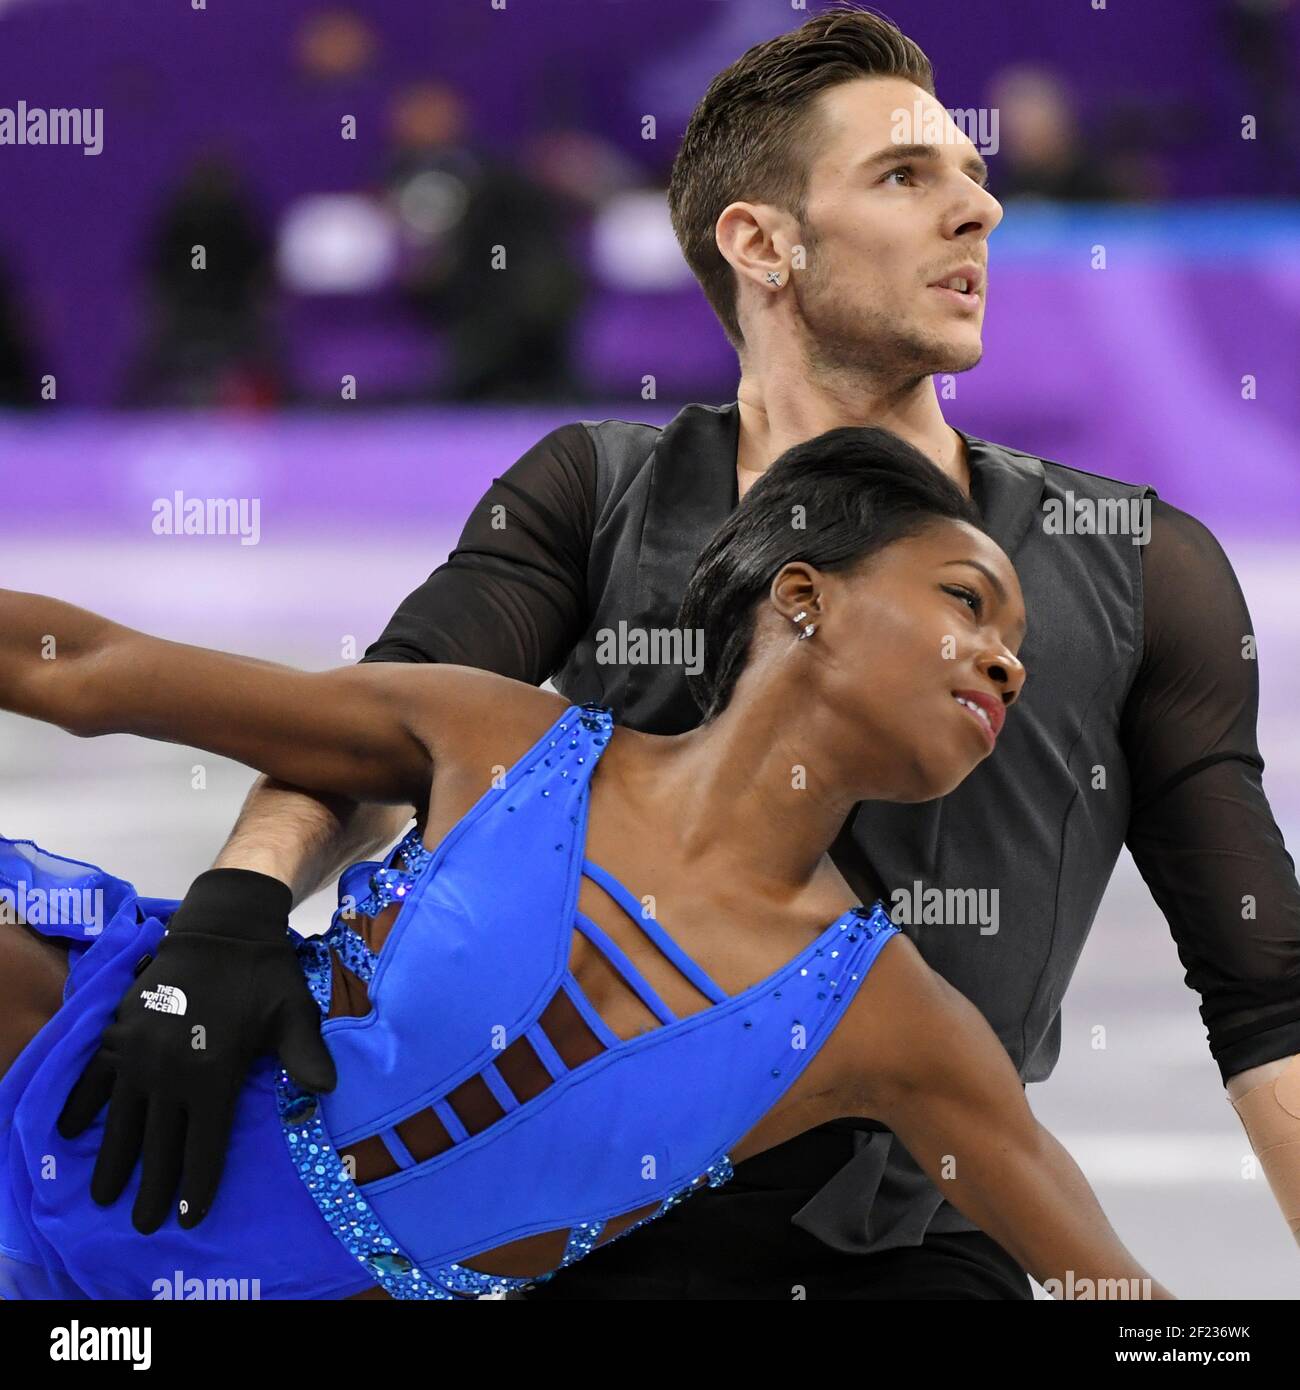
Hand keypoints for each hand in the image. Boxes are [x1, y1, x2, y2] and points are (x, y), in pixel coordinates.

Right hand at [56, 868, 336, 1233]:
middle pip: (160, 1145)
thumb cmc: (265, 974)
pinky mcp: (120, 1031)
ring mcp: (138, 1052)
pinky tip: (70, 1131)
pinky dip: (81, 1104)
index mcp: (214, 1072)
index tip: (187, 1218)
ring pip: (123, 1120)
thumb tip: (326, 1091)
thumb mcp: (294, 1013)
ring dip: (114, 1160)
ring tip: (105, 1195)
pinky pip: (95, 1077)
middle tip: (144, 1223)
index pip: (204, 1145)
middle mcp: (169, 1071)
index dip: (197, 1185)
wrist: (223, 926)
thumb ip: (305, 1056)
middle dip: (153, 1188)